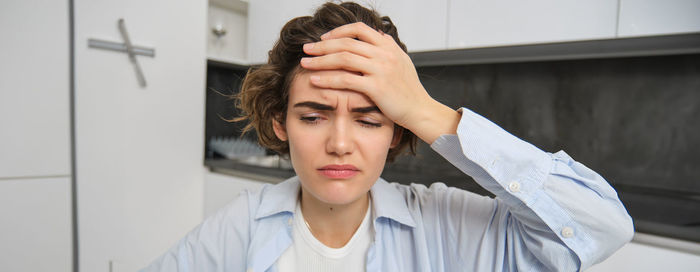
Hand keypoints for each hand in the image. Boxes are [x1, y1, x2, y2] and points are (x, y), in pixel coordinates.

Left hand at [299, 22, 459, 143]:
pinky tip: (315, 80)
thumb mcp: (402, 62)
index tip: (324, 38)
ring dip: (320, 60)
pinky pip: (345, 79)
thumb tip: (379, 35)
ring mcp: (380, 70)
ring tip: (305, 63)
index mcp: (388, 46)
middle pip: (346, 42)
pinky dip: (327, 79)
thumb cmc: (409, 89)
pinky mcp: (376, 87)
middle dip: (322, 45)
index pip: (359, 29)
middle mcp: (384, 54)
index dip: (338, 31)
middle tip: (306, 49)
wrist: (420, 110)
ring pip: (343, 58)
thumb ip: (389, 48)